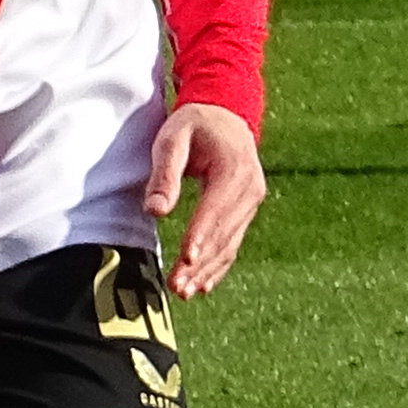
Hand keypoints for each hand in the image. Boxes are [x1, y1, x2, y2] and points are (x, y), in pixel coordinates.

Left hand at [146, 99, 266, 291]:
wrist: (226, 115)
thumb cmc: (194, 124)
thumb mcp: (172, 138)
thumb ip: (164, 175)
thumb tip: (155, 211)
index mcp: (233, 169)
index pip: (215, 208)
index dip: (200, 235)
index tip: (186, 259)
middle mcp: (250, 189)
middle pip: (223, 232)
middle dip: (199, 262)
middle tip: (176, 287)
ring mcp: (252, 202)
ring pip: (229, 243)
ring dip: (207, 270)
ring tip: (184, 292)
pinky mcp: (247, 211)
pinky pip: (233, 242)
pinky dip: (218, 265)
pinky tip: (203, 286)